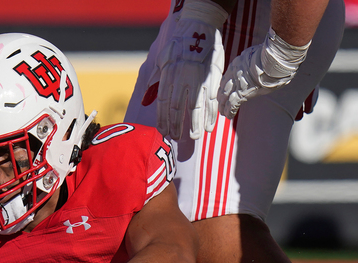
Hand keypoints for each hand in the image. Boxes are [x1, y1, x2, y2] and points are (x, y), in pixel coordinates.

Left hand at [156, 8, 224, 138]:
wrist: (199, 30)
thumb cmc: (179, 46)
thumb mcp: (162, 60)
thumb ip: (155, 80)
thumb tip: (145, 100)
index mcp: (169, 77)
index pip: (163, 103)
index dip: (163, 119)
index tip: (163, 131)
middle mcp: (182, 81)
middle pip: (177, 109)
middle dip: (176, 125)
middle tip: (175, 138)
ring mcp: (198, 81)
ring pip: (195, 108)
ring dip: (194, 125)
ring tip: (193, 137)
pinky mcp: (212, 79)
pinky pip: (211, 101)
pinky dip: (210, 115)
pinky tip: (209, 126)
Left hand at [219, 28, 307, 118]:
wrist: (272, 60)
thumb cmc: (271, 56)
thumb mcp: (257, 54)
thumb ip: (254, 60)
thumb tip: (261, 60)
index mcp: (237, 64)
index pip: (227, 77)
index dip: (225, 85)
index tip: (224, 90)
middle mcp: (233, 74)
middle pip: (224, 88)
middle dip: (221, 96)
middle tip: (220, 103)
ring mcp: (236, 84)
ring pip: (225, 97)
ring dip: (223, 106)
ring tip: (223, 112)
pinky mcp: (242, 94)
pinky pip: (232, 105)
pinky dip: (229, 111)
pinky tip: (229, 116)